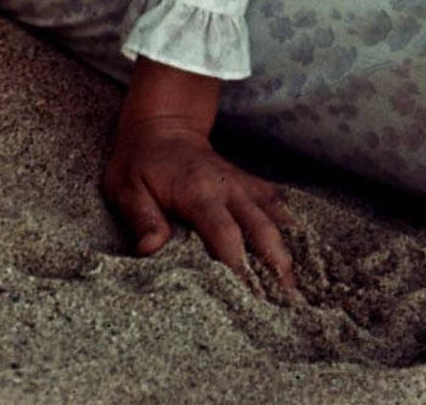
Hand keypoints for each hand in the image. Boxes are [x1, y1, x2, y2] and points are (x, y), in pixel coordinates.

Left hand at [104, 113, 295, 293]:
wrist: (163, 125)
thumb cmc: (141, 161)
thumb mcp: (128, 188)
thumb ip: (143, 218)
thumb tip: (150, 249)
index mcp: (198, 192)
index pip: (225, 234)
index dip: (238, 266)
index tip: (249, 297)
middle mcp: (228, 187)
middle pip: (261, 228)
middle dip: (276, 263)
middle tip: (288, 300)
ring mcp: (241, 184)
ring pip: (274, 217)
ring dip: (286, 249)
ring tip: (296, 286)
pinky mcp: (248, 183)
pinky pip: (275, 204)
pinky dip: (288, 226)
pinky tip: (297, 252)